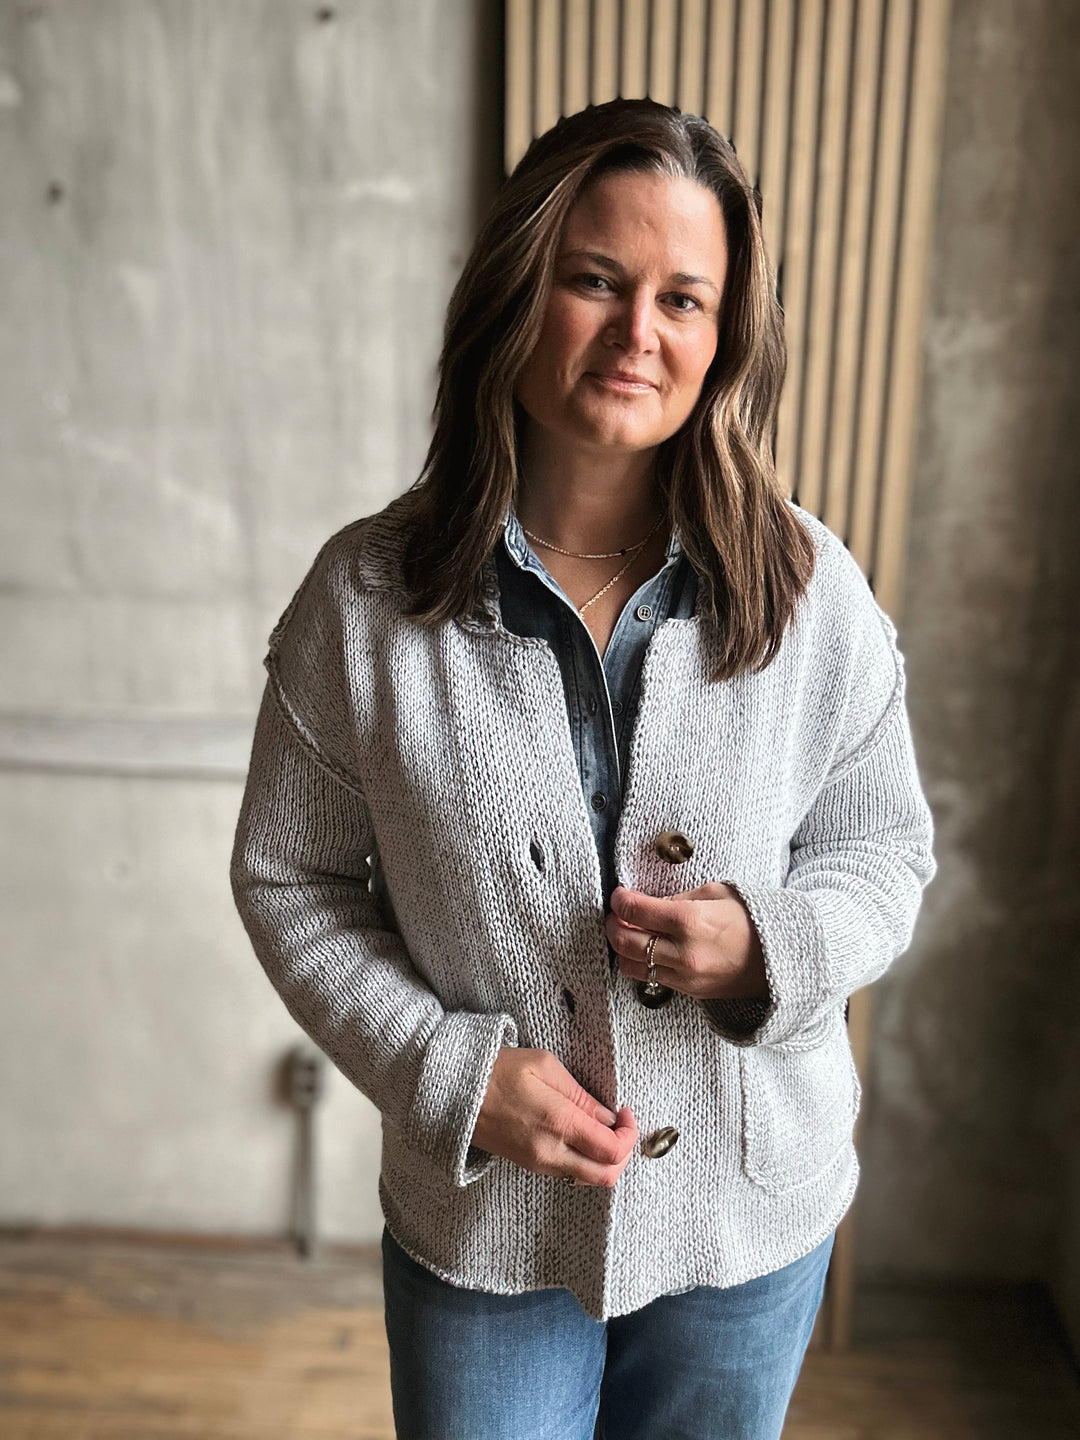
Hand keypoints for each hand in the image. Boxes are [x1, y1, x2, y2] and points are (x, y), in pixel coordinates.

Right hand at [472, 1048, 637, 1186]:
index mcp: (558, 1123)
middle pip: (606, 1176)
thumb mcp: (545, 1065)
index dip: (630, 1135)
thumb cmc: (497, 1072)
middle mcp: (550, 1152)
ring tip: (602, 1128)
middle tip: (622, 1127)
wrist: (454, 1093)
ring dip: (605, 1159)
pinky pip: (570, 1173)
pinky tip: (582, 1135)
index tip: (626, 1113)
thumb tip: (608, 1116)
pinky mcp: (530, 1166)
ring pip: (589, 1179)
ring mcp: (538, 1163)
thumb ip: (581, 1095)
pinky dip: (586, 1161)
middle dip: (624, 1154)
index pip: (612, 1150)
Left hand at [606, 883, 768, 1000]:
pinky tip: (649, 950)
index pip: (635, 911)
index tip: (619, 896)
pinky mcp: (690, 991)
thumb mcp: (715, 893)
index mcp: (690, 920)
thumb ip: (677, 898)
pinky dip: (642, 963)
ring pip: (631, 966)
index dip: (619, 900)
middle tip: (616, 915)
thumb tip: (649, 904)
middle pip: (625, 941)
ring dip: (622, 948)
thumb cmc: (751, 918)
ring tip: (630, 933)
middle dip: (613, 925)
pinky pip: (652, 979)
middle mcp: (683, 952)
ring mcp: (686, 976)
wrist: (782, 957)